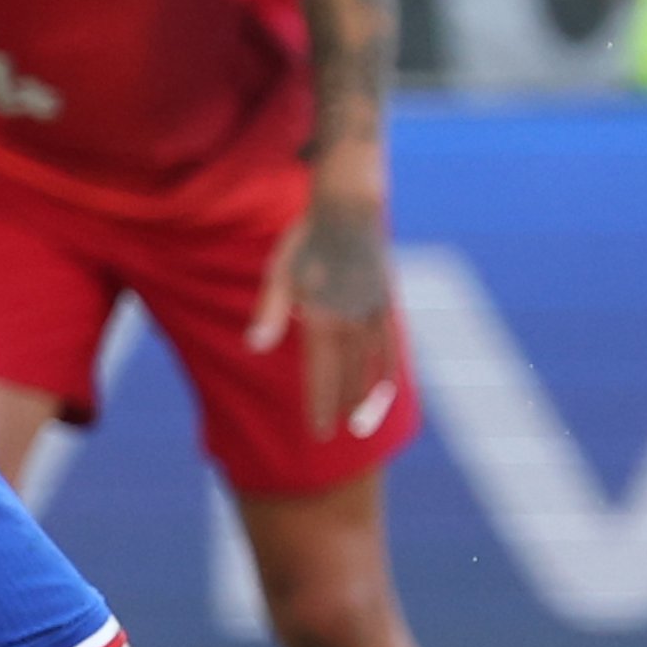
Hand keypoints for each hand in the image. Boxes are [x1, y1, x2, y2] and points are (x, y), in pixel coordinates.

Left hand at [246, 179, 399, 441]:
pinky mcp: (385, 305)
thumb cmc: (304, 242)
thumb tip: (255, 348)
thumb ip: (270, 314)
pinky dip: (388, 370)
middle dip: (341, 409)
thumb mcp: (278, 274)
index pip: (322, 376)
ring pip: (374, 368)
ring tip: (362, 424)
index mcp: (322, 320)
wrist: (348, 211)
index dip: (321, 407)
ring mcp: (372, 315)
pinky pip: (391, 346)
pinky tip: (384, 387)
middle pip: (348, 378)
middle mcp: (351, 323)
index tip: (319, 434)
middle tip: (335, 435)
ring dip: (368, 398)